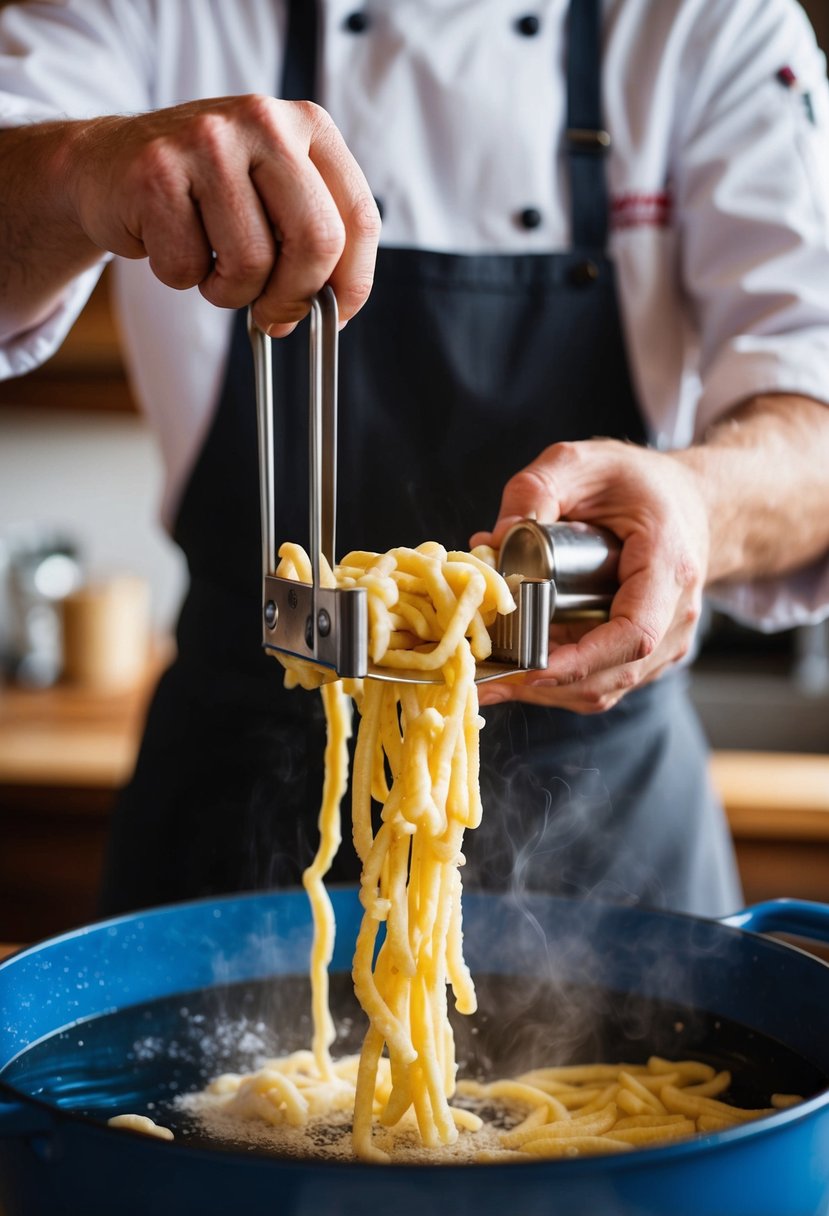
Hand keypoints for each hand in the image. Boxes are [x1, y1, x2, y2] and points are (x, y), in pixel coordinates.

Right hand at [64, 96, 380, 334]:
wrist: (106, 164)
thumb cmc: (203, 194)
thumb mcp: (271, 197)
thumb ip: (311, 240)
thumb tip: (333, 311)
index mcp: (307, 125)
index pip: (359, 218)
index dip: (352, 282)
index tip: (335, 315)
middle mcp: (263, 121)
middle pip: (317, 241)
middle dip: (296, 298)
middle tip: (273, 316)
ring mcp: (207, 141)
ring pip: (251, 263)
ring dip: (229, 291)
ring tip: (210, 266)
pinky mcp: (156, 171)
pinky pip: (189, 266)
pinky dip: (181, 277)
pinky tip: (169, 242)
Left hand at [470, 439, 709, 711]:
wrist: (691, 501)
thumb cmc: (637, 483)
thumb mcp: (581, 463)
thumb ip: (534, 490)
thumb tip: (491, 542)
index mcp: (667, 565)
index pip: (634, 634)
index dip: (580, 661)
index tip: (528, 669)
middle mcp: (677, 614)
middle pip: (613, 673)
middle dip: (545, 682)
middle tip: (485, 678)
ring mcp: (669, 641)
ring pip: (606, 687)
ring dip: (547, 688)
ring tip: (492, 675)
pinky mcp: (651, 655)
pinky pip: (604, 681)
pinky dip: (560, 682)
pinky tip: (519, 667)